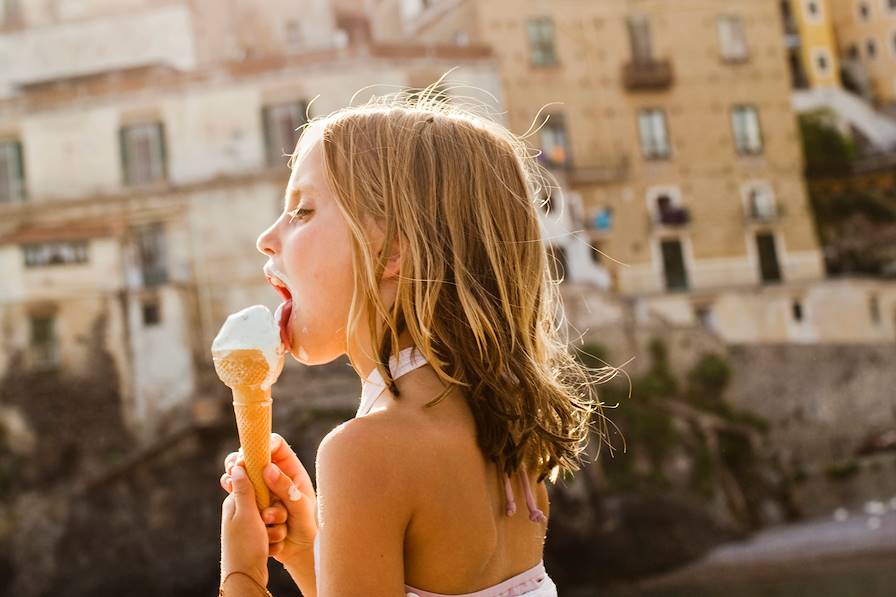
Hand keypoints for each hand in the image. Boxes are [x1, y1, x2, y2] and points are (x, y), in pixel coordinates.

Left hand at [220, 464, 269, 587]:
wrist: (246, 579)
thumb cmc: (245, 546)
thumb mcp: (246, 514)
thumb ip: (243, 490)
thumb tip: (237, 464)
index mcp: (234, 503)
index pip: (250, 481)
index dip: (263, 481)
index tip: (273, 484)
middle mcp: (239, 513)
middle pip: (265, 500)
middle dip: (274, 511)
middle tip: (270, 521)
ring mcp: (247, 527)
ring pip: (271, 517)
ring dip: (275, 528)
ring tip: (269, 538)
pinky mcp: (256, 540)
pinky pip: (272, 532)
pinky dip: (274, 540)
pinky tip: (270, 548)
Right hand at [221, 433, 317, 566]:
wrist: (299, 549)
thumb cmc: (307, 526)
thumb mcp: (301, 506)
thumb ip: (287, 488)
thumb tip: (268, 468)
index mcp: (291, 470)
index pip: (276, 446)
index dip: (262, 443)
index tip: (250, 453)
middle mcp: (275, 476)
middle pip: (254, 457)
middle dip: (242, 459)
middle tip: (233, 466)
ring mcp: (263, 489)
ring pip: (244, 474)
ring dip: (237, 478)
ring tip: (230, 482)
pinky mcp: (254, 503)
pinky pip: (239, 492)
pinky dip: (234, 492)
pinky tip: (231, 491)